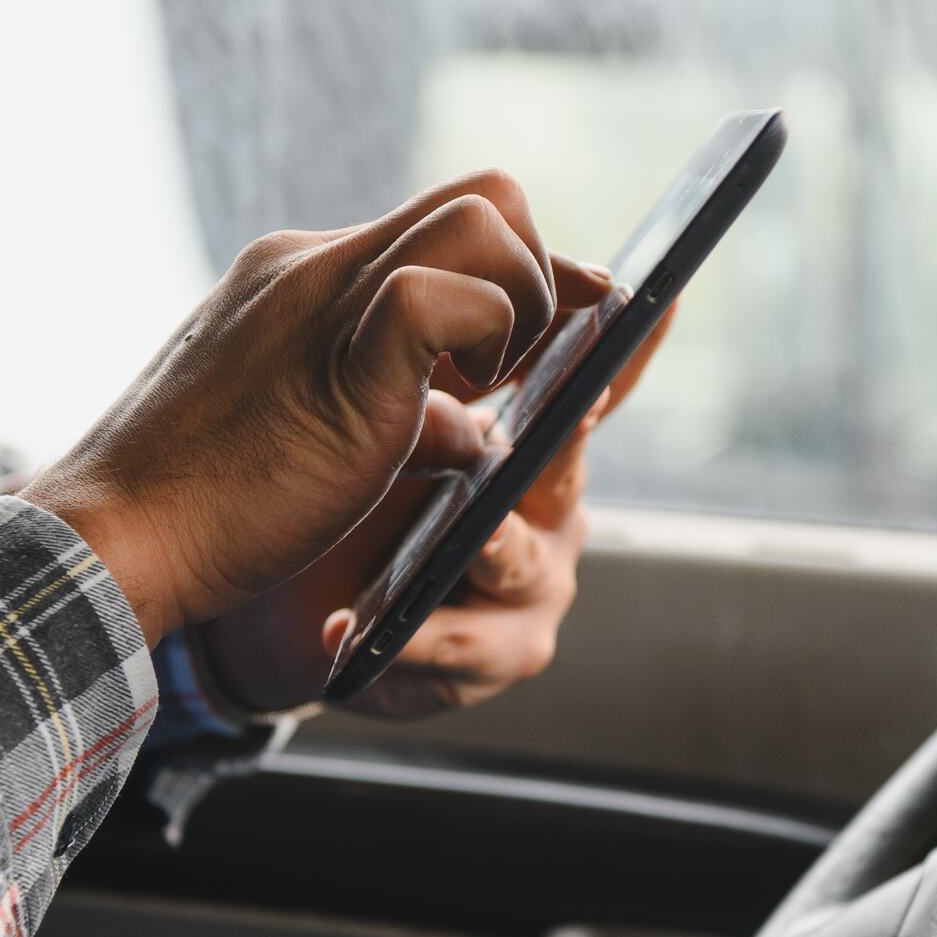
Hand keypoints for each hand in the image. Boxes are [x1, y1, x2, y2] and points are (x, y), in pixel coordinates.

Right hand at [21, 170, 574, 644]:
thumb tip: (470, 430)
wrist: (114, 538)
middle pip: (485, 193)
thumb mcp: (313, 433)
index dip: (524, 264)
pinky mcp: (341, 354)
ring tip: (490, 385)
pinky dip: (484, 339)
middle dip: (541, 271)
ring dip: (524, 301)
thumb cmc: (206, 505)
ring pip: (485, 215)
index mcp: (305, 275)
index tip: (567, 313)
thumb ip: (391, 410)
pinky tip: (460, 410)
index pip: (445, 221)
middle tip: (529, 360)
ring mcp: (327, 297)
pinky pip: (439, 294)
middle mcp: (318, 263)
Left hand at [194, 301, 673, 717]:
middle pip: (565, 460)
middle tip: (570, 403)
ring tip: (473, 532)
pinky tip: (343, 628)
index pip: (588, 376)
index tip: (658, 291)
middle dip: (568, 431)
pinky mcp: (482, 653)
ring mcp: (524, 580)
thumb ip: (433, 353)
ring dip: (496, 543)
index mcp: (533, 433)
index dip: (625, 339)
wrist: (278, 592)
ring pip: (520, 559)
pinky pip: (458, 642)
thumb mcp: (379, 403)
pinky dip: (407, 637)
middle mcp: (545, 503)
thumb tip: (462, 284)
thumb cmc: (345, 484)